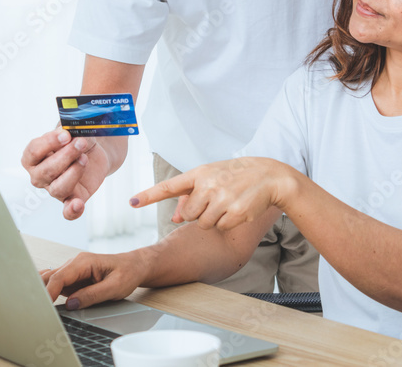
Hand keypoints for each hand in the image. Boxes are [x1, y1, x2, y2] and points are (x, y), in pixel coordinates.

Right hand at [20, 128, 110, 219]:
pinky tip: (78, 204)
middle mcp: (40, 175)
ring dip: (73, 173)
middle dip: (65, 156)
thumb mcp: (73, 130)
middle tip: (80, 143)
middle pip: (46, 171)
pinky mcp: (71, 198)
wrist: (93, 151)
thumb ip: (71, 129)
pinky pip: (67, 212)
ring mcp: (54, 189)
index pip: (33, 151)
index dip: (49, 142)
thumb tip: (72, 132)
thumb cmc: (75, 139)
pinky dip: (72, 211)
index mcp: (33, 157)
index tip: (66, 134)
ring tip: (84, 158)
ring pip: (58, 188)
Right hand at [41, 251, 146, 309]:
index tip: (44, 306)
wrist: (134, 266)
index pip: (59, 277)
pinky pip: (56, 284)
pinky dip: (49, 292)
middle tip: (36, 309)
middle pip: (50, 277)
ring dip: (43, 292)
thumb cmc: (127, 272)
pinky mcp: (73, 279)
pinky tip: (44, 302)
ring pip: (50, 280)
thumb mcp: (114, 287)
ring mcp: (72, 271)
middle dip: (41, 292)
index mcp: (84, 262)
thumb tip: (71, 304)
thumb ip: (92, 295)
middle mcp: (75, 264)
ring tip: (37, 307)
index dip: (49, 292)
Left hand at [131, 158, 289, 230]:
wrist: (270, 176)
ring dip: (213, 218)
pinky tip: (237, 208)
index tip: (132, 202)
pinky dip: (227, 222)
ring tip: (228, 203)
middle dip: (200, 212)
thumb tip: (176, 218)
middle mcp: (208, 185)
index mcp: (199, 174)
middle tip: (216, 200)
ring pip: (204, 223)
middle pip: (189, 214)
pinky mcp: (234, 212)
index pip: (169, 186)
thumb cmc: (236, 177)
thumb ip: (191, 196)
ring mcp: (221, 198)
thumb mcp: (212, 178)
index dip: (149, 196)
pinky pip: (220, 227)